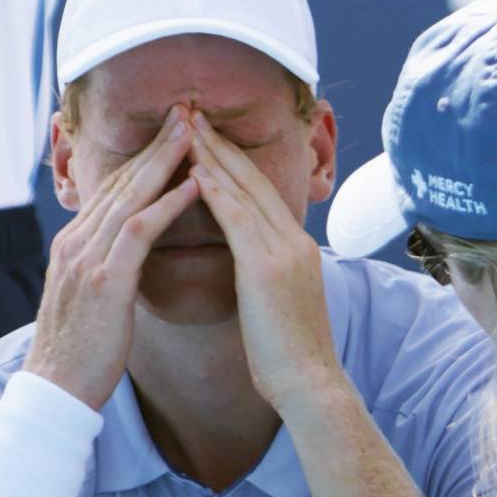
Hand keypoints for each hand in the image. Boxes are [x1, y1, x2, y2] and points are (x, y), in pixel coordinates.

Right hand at [24, 106, 199, 409]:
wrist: (56, 389)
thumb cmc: (82, 350)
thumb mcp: (92, 297)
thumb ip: (107, 266)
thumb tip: (129, 253)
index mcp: (74, 243)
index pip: (112, 187)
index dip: (143, 158)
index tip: (172, 133)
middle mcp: (77, 241)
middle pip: (121, 179)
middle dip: (155, 144)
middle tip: (186, 112)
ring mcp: (88, 258)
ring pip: (130, 194)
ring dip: (165, 160)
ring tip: (194, 132)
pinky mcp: (105, 280)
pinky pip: (139, 230)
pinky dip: (167, 203)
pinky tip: (193, 184)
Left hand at [187, 110, 347, 412]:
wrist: (309, 383)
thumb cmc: (290, 355)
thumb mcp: (281, 302)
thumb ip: (267, 274)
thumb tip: (251, 265)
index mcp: (297, 247)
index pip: (260, 191)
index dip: (233, 160)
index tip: (207, 135)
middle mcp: (294, 240)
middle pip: (253, 179)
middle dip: (221, 144)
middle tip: (192, 113)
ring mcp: (284, 251)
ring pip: (245, 191)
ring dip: (213, 156)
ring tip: (186, 128)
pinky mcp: (268, 268)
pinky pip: (239, 221)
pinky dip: (217, 192)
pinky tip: (196, 171)